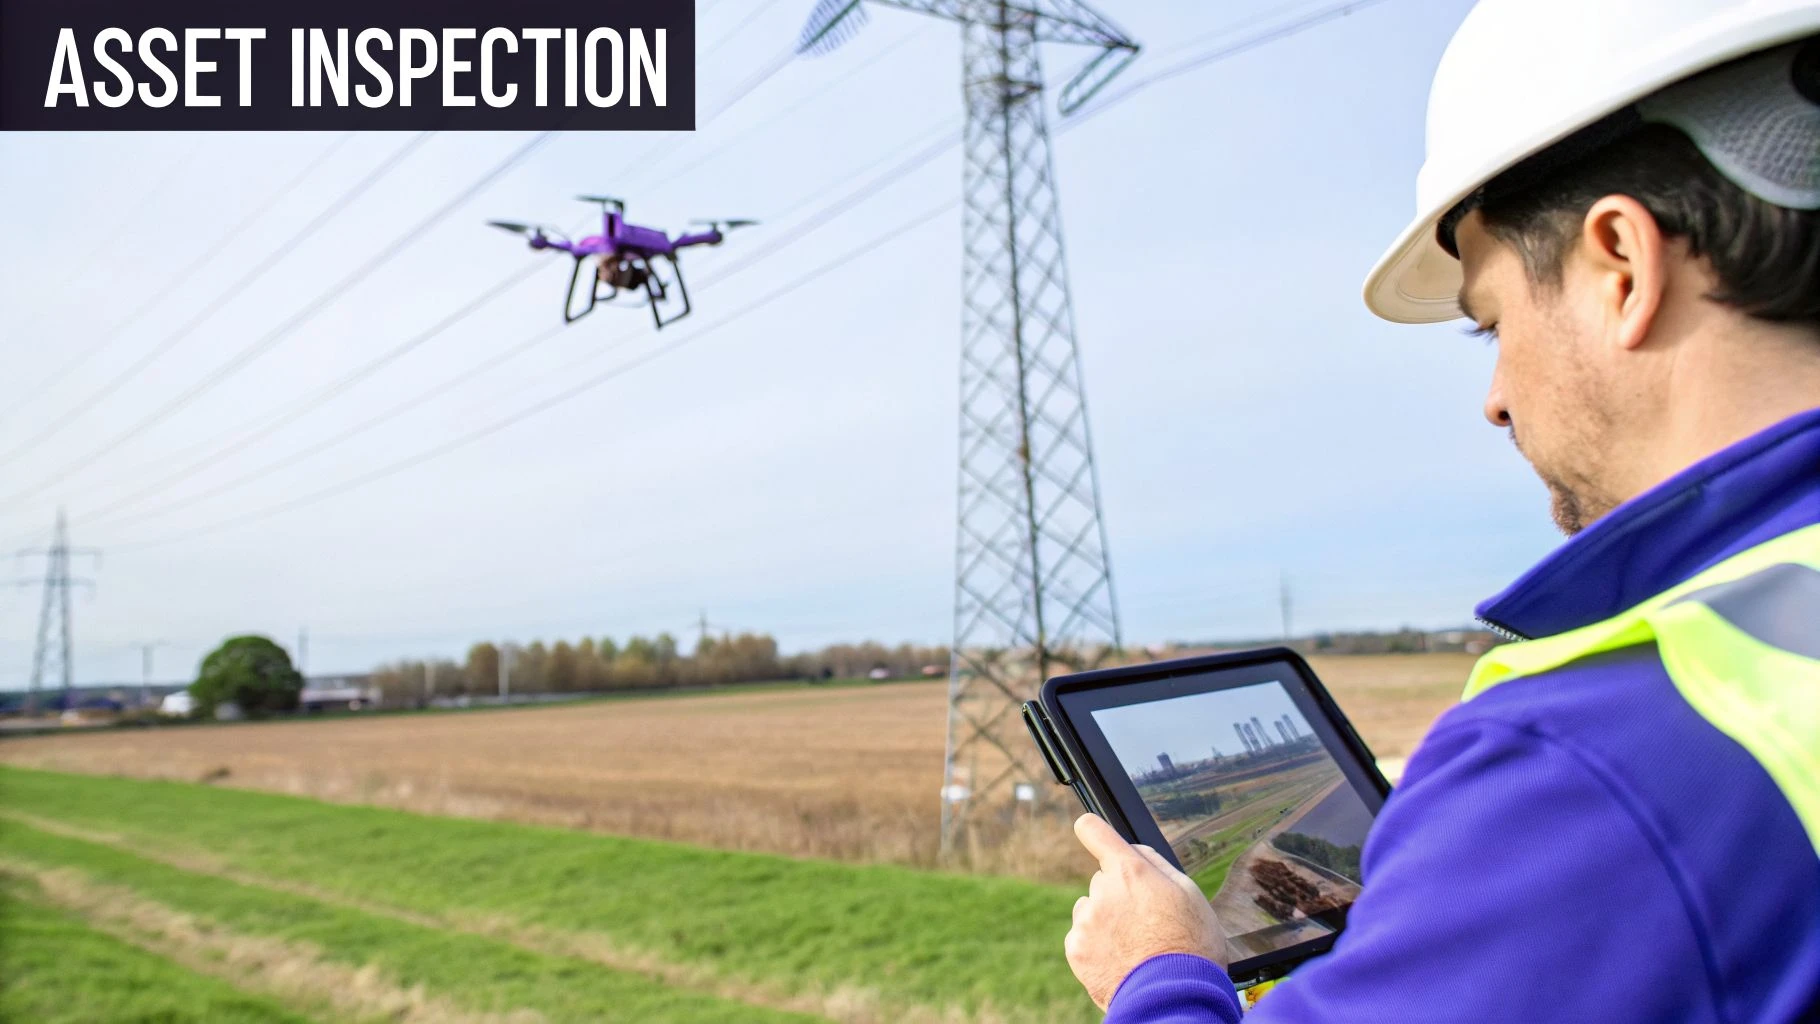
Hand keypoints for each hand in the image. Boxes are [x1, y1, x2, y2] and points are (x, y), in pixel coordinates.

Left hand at [1066, 813, 1230, 1009]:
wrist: (1176, 997)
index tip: (1090, 831)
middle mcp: (1102, 890)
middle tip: (1146, 920)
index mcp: (1130, 871)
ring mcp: (1086, 921)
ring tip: (1136, 944)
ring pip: (1091, 909)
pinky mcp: (1076, 949)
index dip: (1093, 831)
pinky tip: (1121, 959)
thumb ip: (1155, 864)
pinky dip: (1097, 945)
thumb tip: (1134, 851)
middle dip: (1119, 892)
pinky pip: (1082, 937)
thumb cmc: (1191, 945)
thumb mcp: (1189, 894)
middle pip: (1103, 880)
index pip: (1094, 831)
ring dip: (1106, 920)